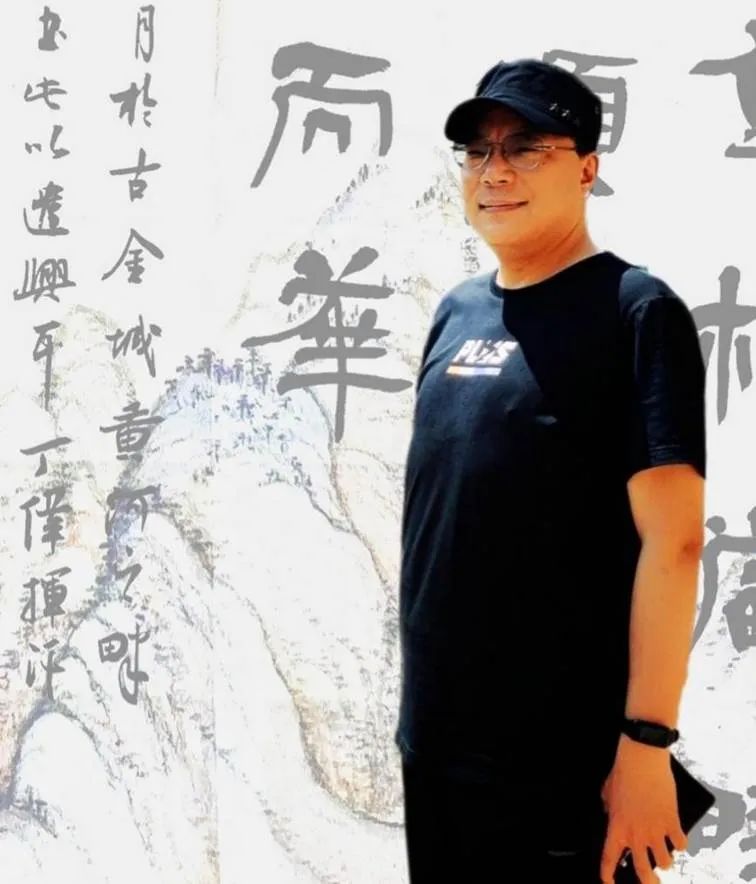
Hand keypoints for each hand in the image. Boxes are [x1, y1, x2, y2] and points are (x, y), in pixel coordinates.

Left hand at [599, 735, 687, 883]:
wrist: (642, 758)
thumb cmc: (624, 771)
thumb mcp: (607, 791)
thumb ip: (608, 808)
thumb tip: (610, 814)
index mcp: (616, 827)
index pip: (609, 859)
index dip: (608, 876)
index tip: (611, 883)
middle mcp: (635, 834)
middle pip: (642, 872)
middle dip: (649, 882)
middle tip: (653, 881)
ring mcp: (655, 830)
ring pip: (664, 862)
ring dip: (666, 859)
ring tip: (665, 851)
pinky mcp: (672, 822)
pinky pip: (681, 845)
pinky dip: (681, 842)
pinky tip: (678, 835)